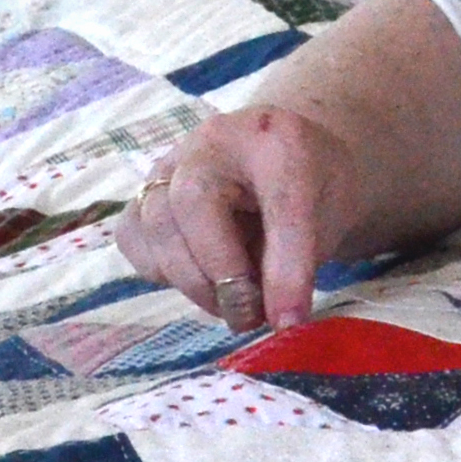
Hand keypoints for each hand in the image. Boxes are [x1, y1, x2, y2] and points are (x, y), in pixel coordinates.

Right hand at [117, 106, 350, 334]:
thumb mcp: (328, 219)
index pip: (279, 202)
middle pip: (191, 201)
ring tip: (227, 303)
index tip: (288, 320)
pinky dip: (159, 269)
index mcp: (274, 138)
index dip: (284, 268)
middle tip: (249, 315)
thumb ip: (300, 265)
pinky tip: (196, 276)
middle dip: (219, 275)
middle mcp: (214, 140)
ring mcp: (170, 161)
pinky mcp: (145, 190)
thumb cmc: (311, 187)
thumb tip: (280, 323)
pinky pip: (132, 235)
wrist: (286, 154)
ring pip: (154, 222)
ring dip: (189, 279)